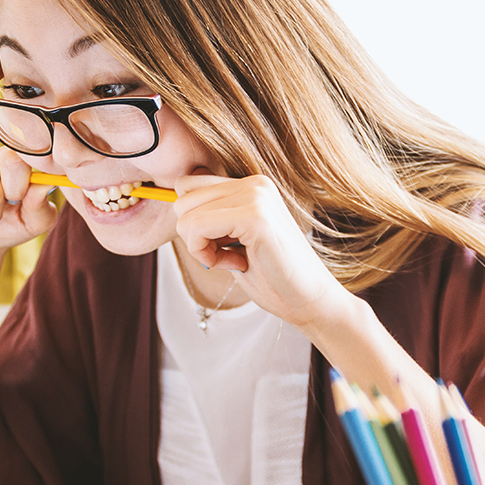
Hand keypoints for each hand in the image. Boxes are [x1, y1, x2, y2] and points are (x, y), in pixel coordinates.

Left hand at [172, 172, 354, 329]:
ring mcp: (256, 196)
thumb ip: (212, 218)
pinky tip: (235, 264)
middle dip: (194, 235)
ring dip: (200, 246)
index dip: (193, 222)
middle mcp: (254, 183)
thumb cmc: (272, 276)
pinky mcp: (255, 216)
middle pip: (182, 198)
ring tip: (234, 259)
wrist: (310, 301)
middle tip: (226, 255)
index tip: (220, 246)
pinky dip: (205, 254)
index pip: (188, 186)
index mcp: (252, 185)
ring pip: (186, 214)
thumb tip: (174, 202)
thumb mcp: (235, 239)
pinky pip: (197, 227)